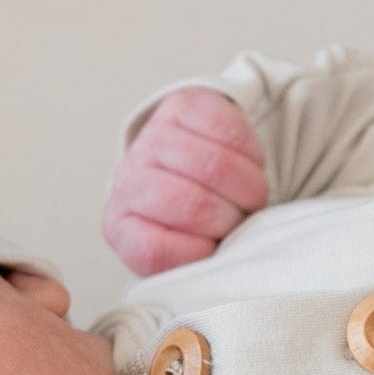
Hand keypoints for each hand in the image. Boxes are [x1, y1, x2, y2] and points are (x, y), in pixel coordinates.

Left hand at [104, 87, 266, 274]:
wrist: (186, 168)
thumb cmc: (190, 223)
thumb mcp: (184, 255)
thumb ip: (192, 268)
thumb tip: (218, 266)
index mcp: (122, 227)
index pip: (156, 251)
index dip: (199, 253)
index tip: (215, 249)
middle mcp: (129, 180)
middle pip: (191, 204)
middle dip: (231, 217)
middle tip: (242, 219)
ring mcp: (152, 139)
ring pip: (215, 166)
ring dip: (248, 186)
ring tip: (250, 195)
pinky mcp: (183, 106)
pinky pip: (230, 131)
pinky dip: (251, 154)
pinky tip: (248, 164)